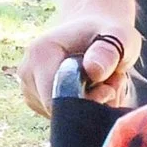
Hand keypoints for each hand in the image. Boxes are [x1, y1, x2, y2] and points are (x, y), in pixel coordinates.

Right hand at [20, 11, 135, 115]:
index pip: (58, 100)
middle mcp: (27, 72)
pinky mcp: (35, 101)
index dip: (88, 103)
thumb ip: (109, 52)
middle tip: (113, 83)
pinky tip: (93, 90)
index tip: (110, 87)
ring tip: (103, 84)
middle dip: (92, 106)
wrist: (93, 28)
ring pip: (63, 117)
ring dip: (90, 108)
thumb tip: (93, 71)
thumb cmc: (108, 31)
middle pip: (60, 111)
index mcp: (40, 53)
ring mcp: (28, 88)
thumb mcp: (119, 36)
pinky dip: (82, 109)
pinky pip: (61, 117)